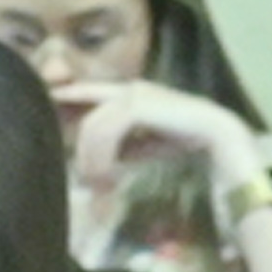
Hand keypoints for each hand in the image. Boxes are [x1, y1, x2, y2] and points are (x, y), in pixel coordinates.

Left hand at [53, 78, 242, 194]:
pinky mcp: (135, 106)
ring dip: (89, 157)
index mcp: (132, 93)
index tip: (52, 124)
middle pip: (83, 106)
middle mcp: (128, 89)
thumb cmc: (190, 139)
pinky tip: (104, 175)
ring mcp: (131, 95)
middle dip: (68, 125)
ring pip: (93, 125)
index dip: (69, 107)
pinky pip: (104, 131)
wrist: (218, 136)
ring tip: (95, 183)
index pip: (89, 96)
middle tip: (59, 154)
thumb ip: (127, 145)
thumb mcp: (149, 143)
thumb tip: (105, 159)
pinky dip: (100, 156)